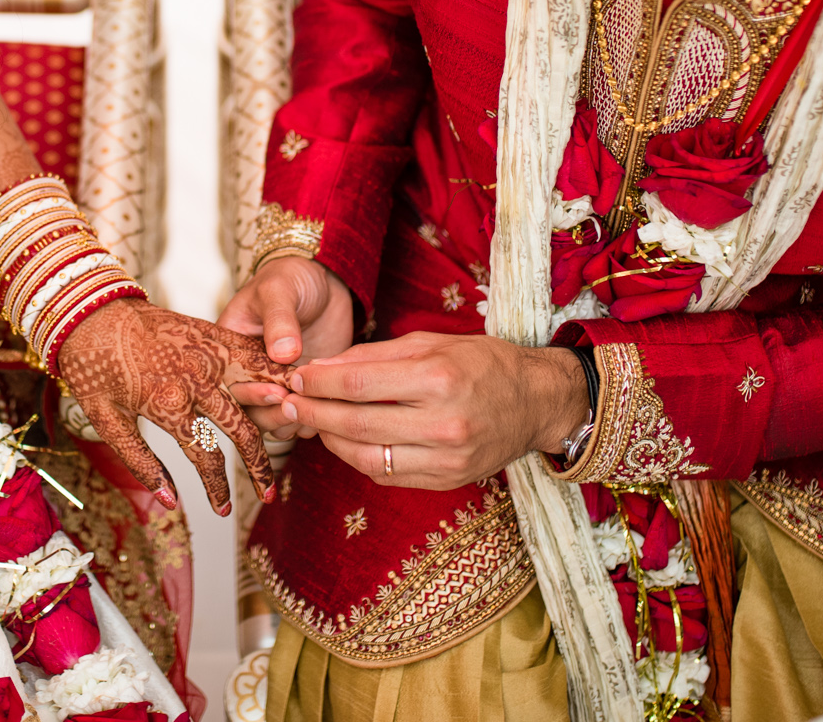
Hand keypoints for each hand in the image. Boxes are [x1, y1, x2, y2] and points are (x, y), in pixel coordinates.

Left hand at [55, 297, 293, 516]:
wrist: (89, 310)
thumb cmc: (92, 367)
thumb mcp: (105, 420)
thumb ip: (140, 462)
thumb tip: (170, 502)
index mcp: (169, 405)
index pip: (207, 458)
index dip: (218, 489)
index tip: (222, 509)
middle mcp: (196, 379)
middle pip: (244, 431)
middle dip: (259, 467)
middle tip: (267, 494)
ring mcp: (208, 353)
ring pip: (260, 390)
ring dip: (280, 416)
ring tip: (295, 441)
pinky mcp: (213, 334)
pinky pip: (253, 355)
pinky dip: (275, 374)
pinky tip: (287, 390)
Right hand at [217, 255, 355, 437]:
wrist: (324, 281)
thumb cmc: (291, 277)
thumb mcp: (280, 290)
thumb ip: (279, 319)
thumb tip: (282, 352)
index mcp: (231, 347)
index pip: (230, 380)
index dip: (249, 392)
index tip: (273, 391)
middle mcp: (248, 371)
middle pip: (248, 408)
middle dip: (269, 413)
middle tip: (294, 405)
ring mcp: (274, 383)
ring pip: (272, 419)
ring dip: (290, 422)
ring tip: (310, 413)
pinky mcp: (300, 390)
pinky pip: (299, 417)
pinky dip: (311, 421)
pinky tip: (325, 413)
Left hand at [278, 332, 587, 490]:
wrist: (536, 402)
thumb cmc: (482, 363)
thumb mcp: (432, 342)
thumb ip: (374, 356)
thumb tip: (321, 368)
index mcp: (438, 377)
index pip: (359, 383)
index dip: (319, 382)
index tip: (296, 378)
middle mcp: (443, 422)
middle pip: (356, 423)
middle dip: (312, 414)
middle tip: (286, 405)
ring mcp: (447, 458)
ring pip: (367, 457)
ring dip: (329, 441)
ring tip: (311, 423)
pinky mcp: (448, 481)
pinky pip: (387, 475)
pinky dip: (358, 459)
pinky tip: (344, 441)